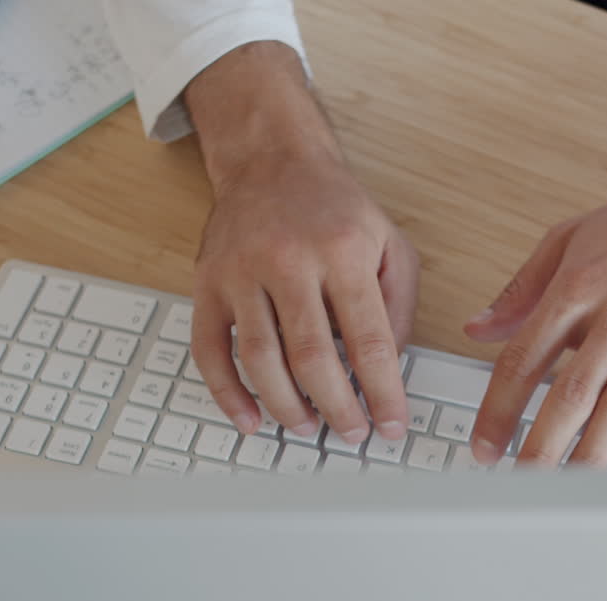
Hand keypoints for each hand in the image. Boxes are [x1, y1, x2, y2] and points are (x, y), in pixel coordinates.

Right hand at [185, 42, 418, 443]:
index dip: (383, 393)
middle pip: (312, 357)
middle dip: (337, 408)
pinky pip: (209, 350)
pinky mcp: (208, 283)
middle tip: (351, 434)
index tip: (392, 426)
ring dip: (286, 407)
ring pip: (260, 360)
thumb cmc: (333, 208)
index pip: (368, 340)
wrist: (271, 160)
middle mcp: (289, 261)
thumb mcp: (389, 242)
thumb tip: (390, 367)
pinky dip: (227, 393)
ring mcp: (241, 273)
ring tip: (308, 427)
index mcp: (342, 251)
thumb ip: (398, 304)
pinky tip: (249, 418)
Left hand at [465, 94, 606, 466]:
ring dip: (593, 456)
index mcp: (580, 285)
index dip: (499, 408)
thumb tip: (478, 328)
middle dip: (540, 447)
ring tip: (569, 491)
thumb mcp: (570, 238)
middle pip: (572, 394)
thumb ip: (521, 289)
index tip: (484, 445)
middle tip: (518, 485)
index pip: (525, 358)